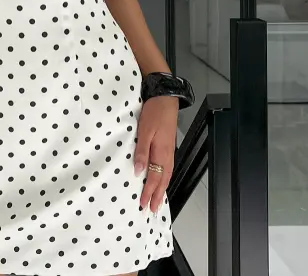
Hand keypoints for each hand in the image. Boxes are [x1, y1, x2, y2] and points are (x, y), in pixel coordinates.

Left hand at [134, 95, 178, 212]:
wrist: (165, 98)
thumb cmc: (154, 113)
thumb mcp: (144, 131)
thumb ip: (141, 152)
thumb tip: (138, 171)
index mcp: (161, 153)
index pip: (154, 179)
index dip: (148, 193)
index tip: (143, 204)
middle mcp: (167, 155)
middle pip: (163, 180)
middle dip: (157, 196)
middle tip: (152, 210)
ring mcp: (168, 151)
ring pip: (165, 175)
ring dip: (161, 189)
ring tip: (157, 200)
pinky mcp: (167, 146)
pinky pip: (166, 168)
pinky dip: (163, 178)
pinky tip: (160, 179)